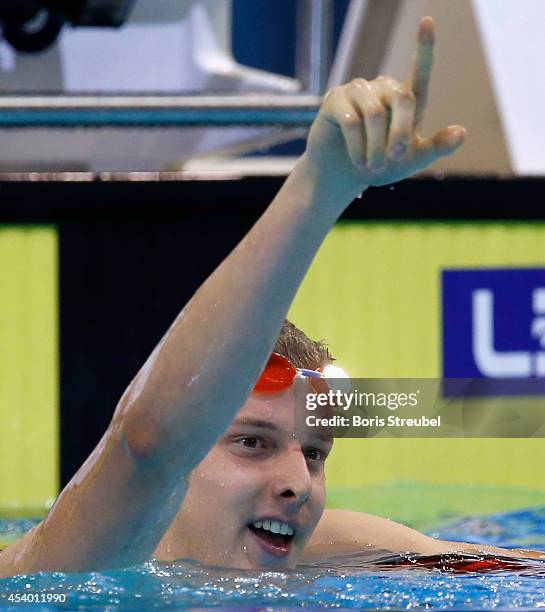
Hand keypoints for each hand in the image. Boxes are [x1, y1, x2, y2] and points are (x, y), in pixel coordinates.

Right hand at [304, 17, 465, 189]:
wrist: (343, 175)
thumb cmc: (381, 165)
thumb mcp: (412, 161)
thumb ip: (436, 147)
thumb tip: (461, 133)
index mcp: (406, 99)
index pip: (419, 70)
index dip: (424, 46)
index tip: (428, 21)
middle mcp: (383, 88)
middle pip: (403, 100)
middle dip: (402, 133)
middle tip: (396, 159)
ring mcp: (358, 91)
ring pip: (375, 114)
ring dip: (376, 147)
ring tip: (373, 168)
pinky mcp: (335, 100)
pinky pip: (351, 122)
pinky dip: (357, 147)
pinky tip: (357, 162)